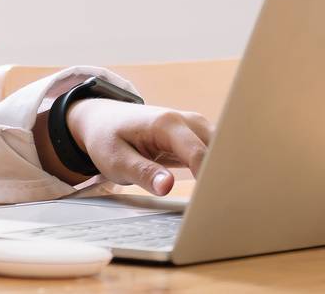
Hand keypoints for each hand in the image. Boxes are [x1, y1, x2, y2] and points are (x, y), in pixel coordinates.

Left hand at [64, 99, 213, 195]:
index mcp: (166, 124)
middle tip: (220, 204)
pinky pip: (214, 152)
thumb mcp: (116, 160)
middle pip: (217, 149)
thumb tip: (167, 187)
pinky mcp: (195, 135)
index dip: (208, 179)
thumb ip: (143, 173)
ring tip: (220, 199)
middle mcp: (185, 120)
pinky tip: (214, 189)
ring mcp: (193, 126)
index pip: (198, 153)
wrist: (102, 119)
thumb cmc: (107, 138)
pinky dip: (216, 169)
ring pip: (221, 150)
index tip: (211, 202)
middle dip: (222, 174)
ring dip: (222, 172)